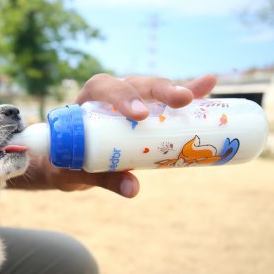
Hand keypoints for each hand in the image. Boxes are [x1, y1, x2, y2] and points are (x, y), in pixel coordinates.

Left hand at [11, 73, 216, 197]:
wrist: (64, 164)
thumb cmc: (66, 164)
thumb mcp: (79, 173)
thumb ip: (104, 178)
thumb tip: (133, 189)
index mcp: (87, 101)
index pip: (104, 87)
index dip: (122, 96)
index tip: (139, 115)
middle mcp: (111, 95)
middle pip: (137, 84)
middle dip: (160, 90)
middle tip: (181, 101)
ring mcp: (131, 103)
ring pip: (155, 91)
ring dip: (178, 90)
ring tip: (201, 91)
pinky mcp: (147, 115)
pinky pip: (168, 104)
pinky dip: (189, 94)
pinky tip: (209, 84)